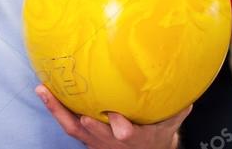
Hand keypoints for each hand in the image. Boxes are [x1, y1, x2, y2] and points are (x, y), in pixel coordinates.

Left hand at [36, 85, 188, 148]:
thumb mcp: (169, 123)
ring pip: (73, 127)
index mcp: (133, 138)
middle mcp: (110, 142)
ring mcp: (94, 141)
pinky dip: (55, 108)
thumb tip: (187, 91)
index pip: (127, 135)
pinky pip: (67, 123)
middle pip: (94, 135)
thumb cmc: (156, 134)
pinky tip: (44, 90)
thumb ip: (176, 108)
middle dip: (87, 125)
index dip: (121, 129)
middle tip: (79, 114)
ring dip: (57, 110)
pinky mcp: (84, 136)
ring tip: (43, 90)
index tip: (119, 123)